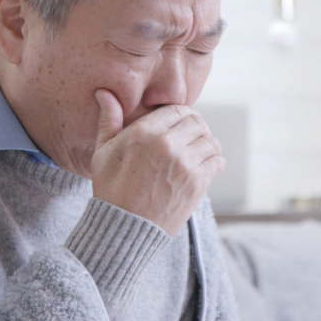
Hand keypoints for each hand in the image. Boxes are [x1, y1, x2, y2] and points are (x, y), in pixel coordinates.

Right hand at [90, 89, 225, 236]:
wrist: (123, 227)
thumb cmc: (111, 189)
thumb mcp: (103, 152)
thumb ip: (109, 120)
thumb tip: (104, 92)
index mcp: (145, 132)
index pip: (178, 109)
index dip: (182, 115)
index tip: (181, 124)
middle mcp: (167, 144)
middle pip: (197, 122)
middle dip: (196, 128)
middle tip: (191, 138)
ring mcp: (185, 164)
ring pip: (210, 141)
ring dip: (206, 145)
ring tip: (197, 152)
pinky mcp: (197, 183)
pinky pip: (217, 161)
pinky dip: (213, 162)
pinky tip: (202, 167)